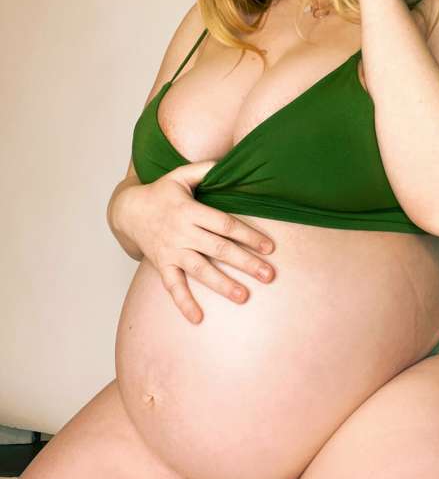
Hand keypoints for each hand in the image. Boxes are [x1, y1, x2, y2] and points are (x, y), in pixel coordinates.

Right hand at [123, 161, 275, 323]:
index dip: (248, 235)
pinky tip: (198, 318)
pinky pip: (172, 286)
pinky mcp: (162, 265)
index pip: (224, 224)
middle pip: (218, 249)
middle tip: (269, 275)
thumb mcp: (180, 175)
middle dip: (245, 263)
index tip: (269, 247)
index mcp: (190, 210)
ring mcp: (171, 251)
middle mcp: (182, 232)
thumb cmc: (161, 192)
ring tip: (244, 296)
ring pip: (200, 270)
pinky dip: (183, 303)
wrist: (128, 211)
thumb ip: (204, 168)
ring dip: (222, 284)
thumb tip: (228, 160)